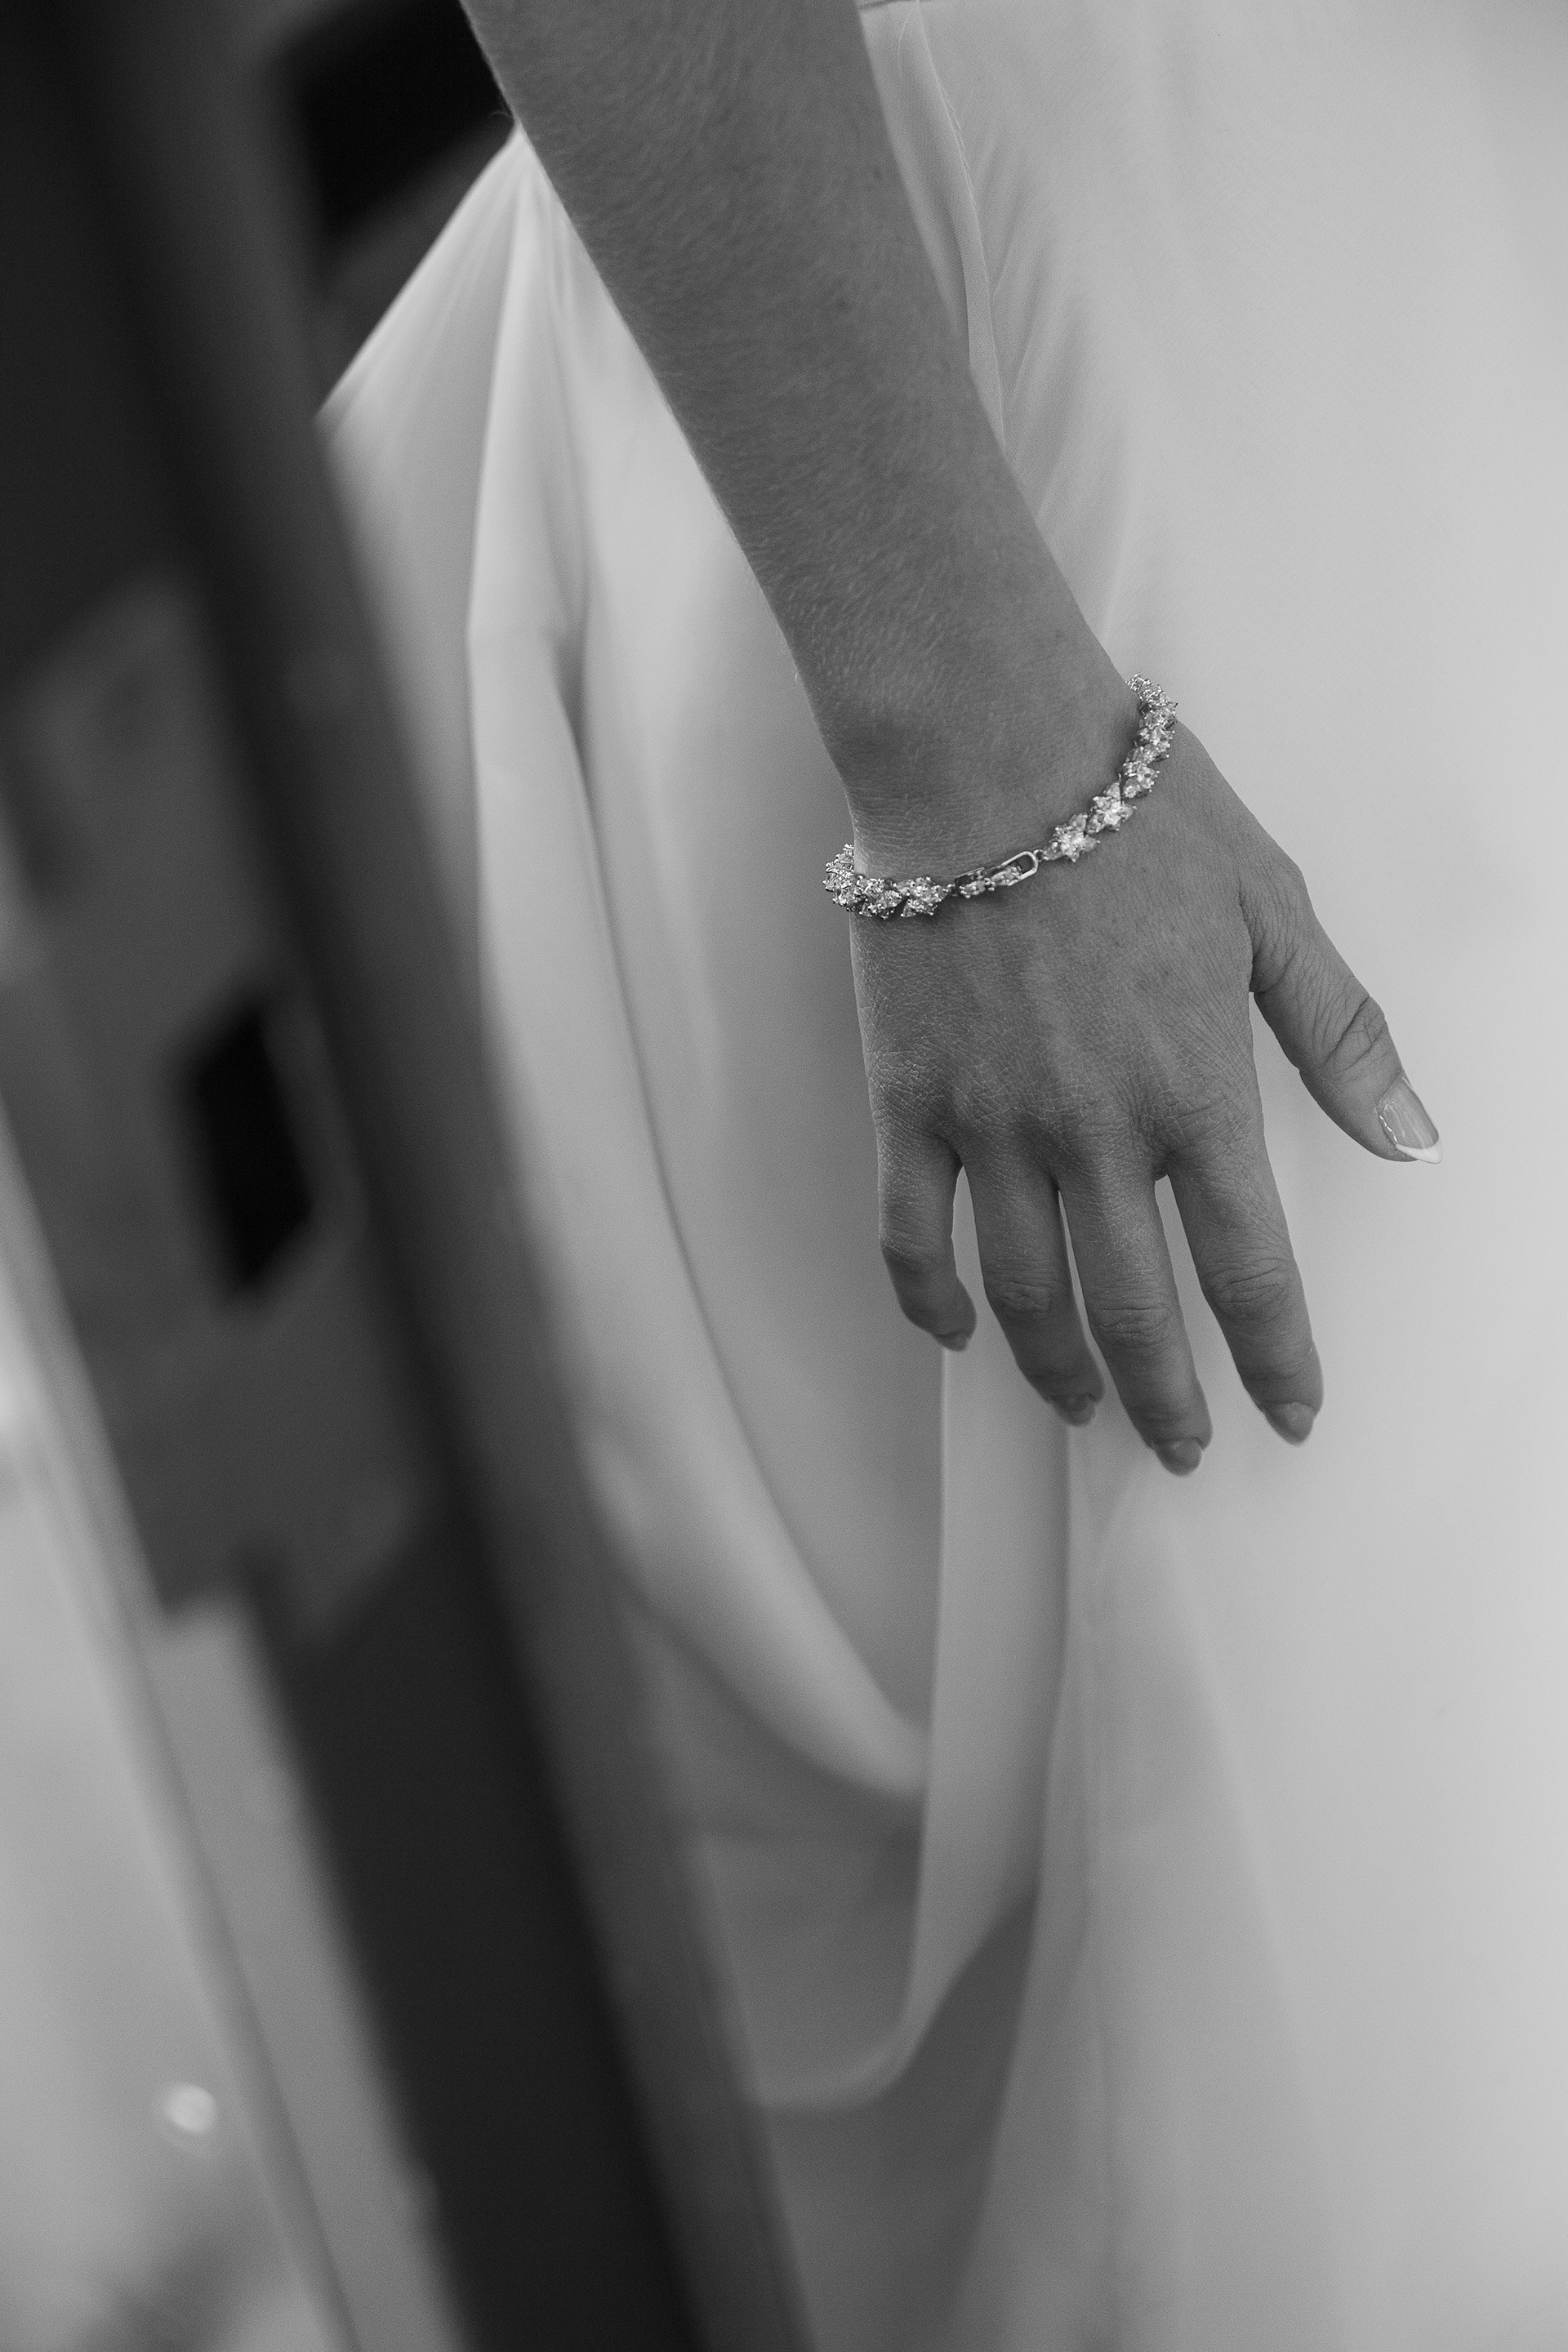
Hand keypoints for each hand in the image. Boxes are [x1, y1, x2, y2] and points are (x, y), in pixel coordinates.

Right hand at [850, 704, 1438, 1468]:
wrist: (984, 752)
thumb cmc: (1138, 817)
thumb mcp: (1272, 910)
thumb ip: (1341, 1034)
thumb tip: (1415, 1139)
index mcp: (1197, 1091)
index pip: (1250, 1270)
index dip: (1275, 1359)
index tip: (1292, 1417)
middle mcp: (1095, 1133)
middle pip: (1134, 1311)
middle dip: (1167, 1398)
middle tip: (1181, 1448)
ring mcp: (991, 1126)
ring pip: (1023, 1293)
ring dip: (1059, 1371)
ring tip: (1082, 1410)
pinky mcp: (907, 1102)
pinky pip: (909, 1233)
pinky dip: (930, 1301)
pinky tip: (958, 1337)